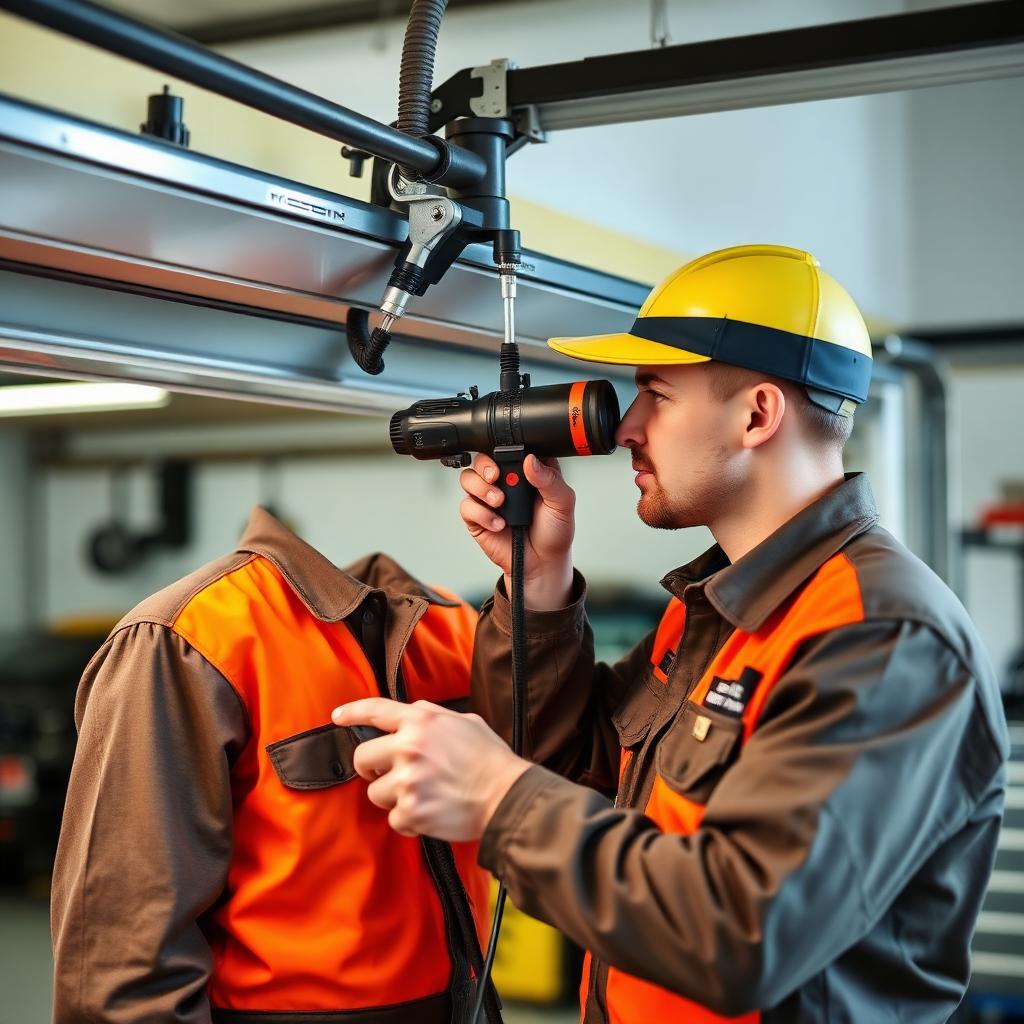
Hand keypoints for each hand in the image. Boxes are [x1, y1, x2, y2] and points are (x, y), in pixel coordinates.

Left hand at [332, 698, 530, 840]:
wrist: (506, 795)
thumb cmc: (490, 759)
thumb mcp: (464, 722)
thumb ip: (432, 717)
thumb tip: (413, 716)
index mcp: (421, 721)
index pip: (376, 710)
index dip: (352, 712)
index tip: (337, 716)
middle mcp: (409, 746)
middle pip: (362, 757)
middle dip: (370, 769)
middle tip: (386, 775)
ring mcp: (407, 780)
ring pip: (375, 793)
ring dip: (394, 798)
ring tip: (423, 796)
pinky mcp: (411, 811)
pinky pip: (394, 820)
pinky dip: (410, 821)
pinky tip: (431, 814)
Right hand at [459, 453, 574, 609]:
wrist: (542, 563)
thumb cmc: (554, 531)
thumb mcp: (563, 503)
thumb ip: (550, 479)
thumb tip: (531, 461)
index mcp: (527, 470)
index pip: (510, 448)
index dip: (506, 447)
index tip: (511, 458)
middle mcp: (505, 480)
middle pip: (482, 459)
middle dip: (485, 465)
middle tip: (496, 476)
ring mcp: (488, 498)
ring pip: (468, 478)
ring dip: (481, 488)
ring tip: (499, 502)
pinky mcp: (477, 517)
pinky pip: (466, 506)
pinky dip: (481, 514)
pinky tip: (499, 524)